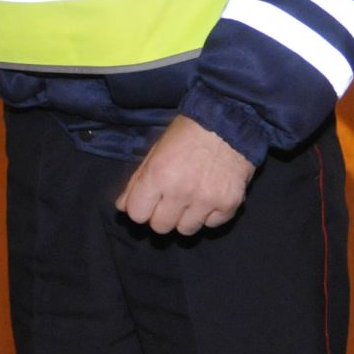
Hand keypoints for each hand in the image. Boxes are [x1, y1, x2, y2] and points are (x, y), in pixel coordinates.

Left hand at [114, 115, 256, 235]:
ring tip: (191, 198)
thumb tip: (123, 207)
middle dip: (161, 216)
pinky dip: (210, 214)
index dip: (140, 208)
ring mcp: (206, 200)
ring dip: (186, 218)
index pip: (137, 214)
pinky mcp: (229, 204)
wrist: (230, 122)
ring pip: (186, 230)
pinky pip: (212, 224)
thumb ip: (137, 181)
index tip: (148, 201)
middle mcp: (181, 191)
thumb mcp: (156, 150)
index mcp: (158, 175)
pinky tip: (210, 196)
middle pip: (160, 227)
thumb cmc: (188, 132)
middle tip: (170, 200)